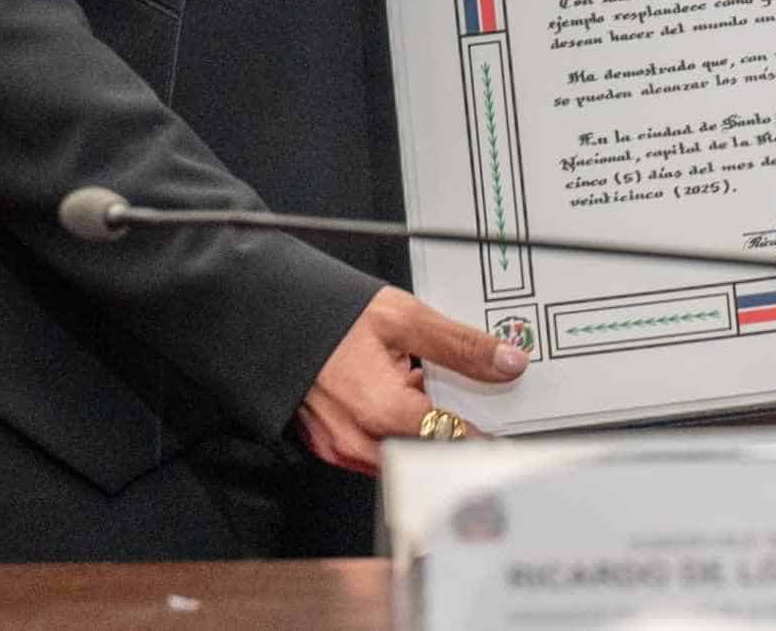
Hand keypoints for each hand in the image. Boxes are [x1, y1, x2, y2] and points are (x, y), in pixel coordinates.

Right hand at [295, 284, 527, 472]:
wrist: (268, 316)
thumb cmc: (328, 316)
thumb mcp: (404, 318)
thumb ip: (460, 346)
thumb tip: (506, 362)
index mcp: (384, 412)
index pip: (452, 442)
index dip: (481, 439)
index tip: (499, 437)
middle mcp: (359, 442)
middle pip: (424, 457)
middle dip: (448, 440)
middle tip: (463, 412)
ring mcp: (338, 448)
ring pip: (397, 460)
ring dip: (417, 438)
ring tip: (417, 396)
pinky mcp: (325, 446)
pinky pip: (370, 454)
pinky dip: (389, 436)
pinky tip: (391, 404)